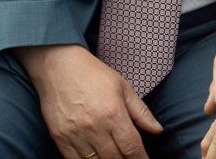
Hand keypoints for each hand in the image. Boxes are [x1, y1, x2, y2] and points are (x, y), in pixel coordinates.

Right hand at [15, 44, 161, 158]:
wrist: (58, 66)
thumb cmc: (93, 74)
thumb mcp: (123, 87)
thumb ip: (141, 112)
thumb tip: (157, 130)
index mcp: (113, 113)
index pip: (131, 147)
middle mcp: (95, 127)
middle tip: (130, 158)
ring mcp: (75, 134)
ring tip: (114, 157)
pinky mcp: (60, 138)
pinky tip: (95, 158)